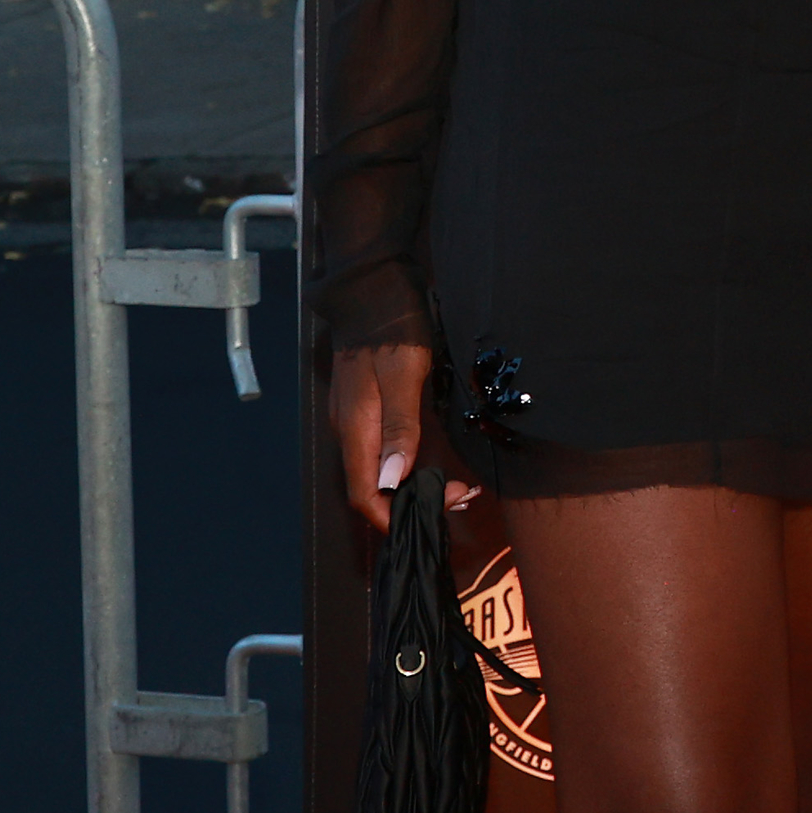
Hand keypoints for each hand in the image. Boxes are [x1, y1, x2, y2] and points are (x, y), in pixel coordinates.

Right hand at [327, 341, 469, 532]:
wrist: (373, 293)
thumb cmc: (391, 330)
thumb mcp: (403, 376)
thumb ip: (399, 427)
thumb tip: (392, 479)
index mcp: (354, 428)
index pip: (364, 493)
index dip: (391, 516)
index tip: (431, 519)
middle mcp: (350, 430)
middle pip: (373, 486)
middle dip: (412, 502)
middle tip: (461, 497)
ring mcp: (356, 420)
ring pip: (380, 469)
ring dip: (415, 484)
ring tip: (458, 486)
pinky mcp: (367, 409)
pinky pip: (384, 450)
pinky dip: (410, 464)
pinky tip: (435, 462)